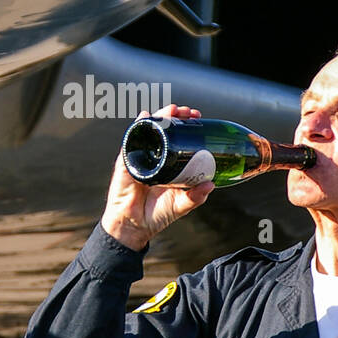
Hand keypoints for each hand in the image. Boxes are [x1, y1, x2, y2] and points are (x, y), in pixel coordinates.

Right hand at [100, 104, 214, 250]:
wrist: (135, 226)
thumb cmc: (157, 214)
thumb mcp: (181, 204)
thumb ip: (196, 196)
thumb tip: (211, 184)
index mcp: (168, 163)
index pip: (177, 137)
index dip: (186, 125)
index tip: (198, 118)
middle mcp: (154, 156)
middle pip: (164, 128)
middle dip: (175, 115)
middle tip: (188, 112)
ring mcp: (140, 157)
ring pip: (149, 130)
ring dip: (160, 116)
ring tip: (172, 110)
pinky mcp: (127, 162)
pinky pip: (132, 141)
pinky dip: (138, 127)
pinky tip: (145, 117)